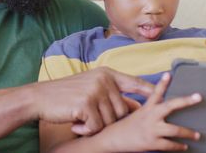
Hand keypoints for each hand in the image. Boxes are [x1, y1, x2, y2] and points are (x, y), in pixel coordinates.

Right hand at [32, 67, 153, 134]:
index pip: (134, 82)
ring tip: (80, 119)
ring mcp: (95, 91)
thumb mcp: (91, 87)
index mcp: (106, 74)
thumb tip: (136, 108)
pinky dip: (86, 130)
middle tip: (90, 119)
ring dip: (96, 126)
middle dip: (109, 120)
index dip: (150, 90)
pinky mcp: (87, 104)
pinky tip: (75, 124)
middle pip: (122, 110)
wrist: (40, 98)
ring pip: (110, 120)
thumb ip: (112, 94)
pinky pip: (97, 127)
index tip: (166, 93)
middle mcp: (104, 80)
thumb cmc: (65, 95)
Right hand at [92, 72, 201, 151]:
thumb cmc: (127, 126)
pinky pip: (170, 145)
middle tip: (198, 97)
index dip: (163, 82)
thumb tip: (166, 108)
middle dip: (186, 101)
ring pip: (175, 130)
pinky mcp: (152, 143)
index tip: (169, 74)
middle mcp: (150, 116)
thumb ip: (151, 109)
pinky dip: (179, 146)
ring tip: (197, 135)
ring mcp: (152, 130)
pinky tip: (184, 146)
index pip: (155, 92)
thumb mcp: (137, 113)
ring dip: (188, 133)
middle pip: (170, 106)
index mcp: (147, 108)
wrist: (113, 139)